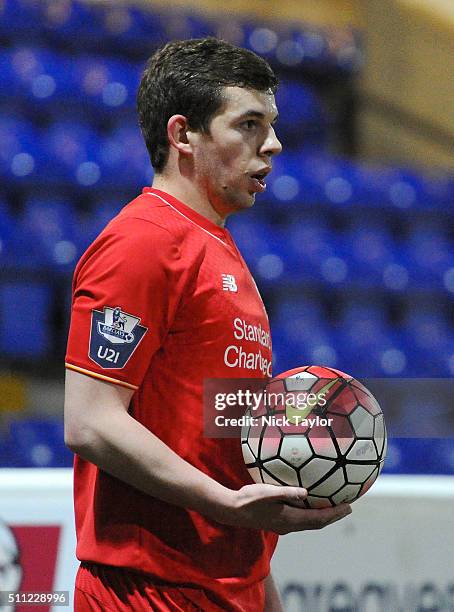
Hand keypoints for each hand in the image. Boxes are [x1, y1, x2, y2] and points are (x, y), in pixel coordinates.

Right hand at [220, 484, 351, 534]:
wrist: (233, 510)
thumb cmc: (249, 499)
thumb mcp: (267, 492)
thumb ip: (286, 492)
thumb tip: (305, 491)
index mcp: (290, 519)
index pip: (319, 518)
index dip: (335, 513)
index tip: (349, 506)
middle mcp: (289, 526)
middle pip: (317, 523)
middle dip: (334, 516)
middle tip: (348, 507)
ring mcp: (284, 526)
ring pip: (310, 523)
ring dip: (324, 516)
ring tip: (335, 508)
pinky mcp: (278, 522)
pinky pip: (301, 520)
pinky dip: (312, 514)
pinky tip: (310, 504)